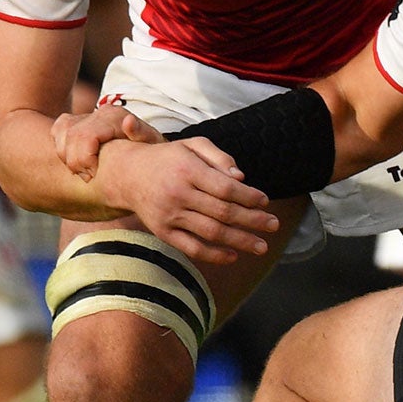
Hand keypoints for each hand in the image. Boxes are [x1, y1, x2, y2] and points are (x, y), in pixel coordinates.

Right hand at [53, 102, 161, 178]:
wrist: (147, 154)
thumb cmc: (149, 154)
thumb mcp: (151, 146)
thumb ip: (141, 133)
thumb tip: (128, 121)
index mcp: (115, 117)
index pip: (85, 136)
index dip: (84, 159)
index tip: (93, 176)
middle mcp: (101, 112)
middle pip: (71, 136)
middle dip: (75, 162)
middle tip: (88, 178)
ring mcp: (89, 115)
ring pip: (62, 131)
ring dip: (67, 156)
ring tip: (83, 171)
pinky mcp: (79, 120)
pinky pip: (59, 129)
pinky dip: (61, 147)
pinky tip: (75, 161)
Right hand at [97, 136, 278, 264]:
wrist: (128, 174)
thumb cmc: (169, 158)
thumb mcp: (192, 145)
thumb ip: (219, 157)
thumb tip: (241, 177)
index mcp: (187, 170)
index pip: (225, 188)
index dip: (249, 197)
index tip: (265, 201)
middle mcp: (177, 194)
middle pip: (223, 212)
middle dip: (253, 221)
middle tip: (274, 225)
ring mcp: (169, 216)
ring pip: (211, 233)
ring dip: (240, 241)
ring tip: (262, 246)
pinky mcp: (163, 232)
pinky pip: (191, 248)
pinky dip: (214, 255)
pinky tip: (233, 255)